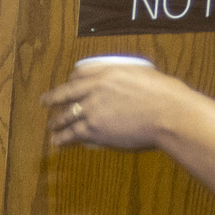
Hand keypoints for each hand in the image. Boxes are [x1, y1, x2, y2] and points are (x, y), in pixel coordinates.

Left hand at [45, 60, 190, 152]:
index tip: (67, 86)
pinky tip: (57, 142)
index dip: (71, 81)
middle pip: (66, 93)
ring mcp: (92, 110)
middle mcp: (95, 89)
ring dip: (56, 122)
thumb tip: (132, 85)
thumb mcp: (144, 76)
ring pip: (66, 116)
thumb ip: (129, 79)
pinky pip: (72, 134)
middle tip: (45, 102)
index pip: (80, 75)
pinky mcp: (94, 129)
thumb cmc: (166, 95)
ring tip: (51, 126)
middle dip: (53, 99)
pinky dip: (62, 138)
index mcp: (108, 73)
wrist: (169, 114)